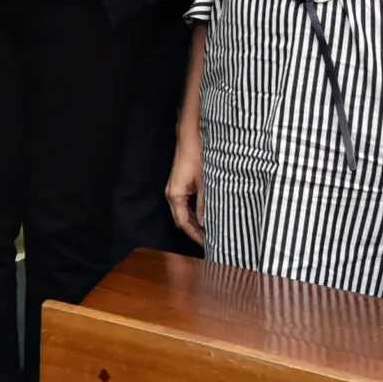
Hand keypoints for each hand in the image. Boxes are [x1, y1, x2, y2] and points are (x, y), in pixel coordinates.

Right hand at [165, 126, 206, 246]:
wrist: (190, 137)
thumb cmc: (196, 156)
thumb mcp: (204, 183)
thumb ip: (204, 204)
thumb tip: (205, 223)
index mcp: (174, 195)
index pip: (183, 222)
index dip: (194, 235)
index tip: (207, 244)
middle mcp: (171, 194)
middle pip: (181, 219)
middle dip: (194, 231)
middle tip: (211, 241)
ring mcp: (174, 189)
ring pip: (183, 212)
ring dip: (194, 222)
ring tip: (210, 230)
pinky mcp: (180, 184)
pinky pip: (184, 204)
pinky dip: (193, 212)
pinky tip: (205, 215)